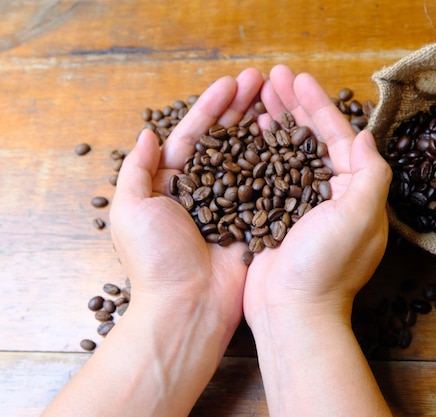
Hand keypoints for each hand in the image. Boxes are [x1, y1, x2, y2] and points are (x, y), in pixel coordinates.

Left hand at [41, 68, 267, 416]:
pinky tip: (288, 138)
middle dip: (241, 108)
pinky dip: (276, 161)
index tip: (230, 83)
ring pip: (248, 156)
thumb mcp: (132, 209)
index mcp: (171, 184)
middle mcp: (204, 190)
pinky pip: (266, 185)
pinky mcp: (253, 220)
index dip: (211, 108)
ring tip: (277, 98)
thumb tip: (148, 133)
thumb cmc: (156, 260)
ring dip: (260, 126)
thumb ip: (137, 170)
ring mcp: (231, 204)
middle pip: (224, 140)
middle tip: (261, 79)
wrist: (187, 306)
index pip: (192, 135)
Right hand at [244, 65, 391, 325]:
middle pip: (312, 140)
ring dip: (276, 123)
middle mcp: (333, 196)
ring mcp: (304, 206)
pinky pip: (271, 174)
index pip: (339, 137)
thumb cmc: (327, 268)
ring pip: (289, 153)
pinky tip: (246, 133)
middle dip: (294, 106)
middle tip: (272, 77)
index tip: (297, 79)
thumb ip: (371, 173)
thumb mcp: (360, 216)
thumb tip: (367, 135)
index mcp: (356, 191)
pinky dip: (260, 151)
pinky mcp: (278, 217)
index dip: (318, 106)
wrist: (292, 313)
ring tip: (258, 95)